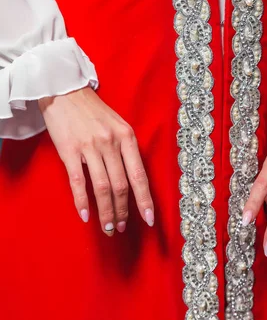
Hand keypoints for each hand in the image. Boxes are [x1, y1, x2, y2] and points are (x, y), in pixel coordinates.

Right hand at [38, 87, 153, 235]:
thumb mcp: (118, 125)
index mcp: (127, 137)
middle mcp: (111, 143)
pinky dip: (82, 202)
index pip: (139, 175)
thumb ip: (126, 149)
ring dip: (106, 212)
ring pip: (102, 188)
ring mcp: (90, 147)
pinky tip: (86, 216)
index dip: (145, 200)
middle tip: (122, 228)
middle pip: (121, 186)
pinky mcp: (69, 150)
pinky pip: (78, 181)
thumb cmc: (93, 111)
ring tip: (109, 227)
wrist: (64, 91)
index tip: (149, 219)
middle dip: (123, 211)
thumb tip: (133, 180)